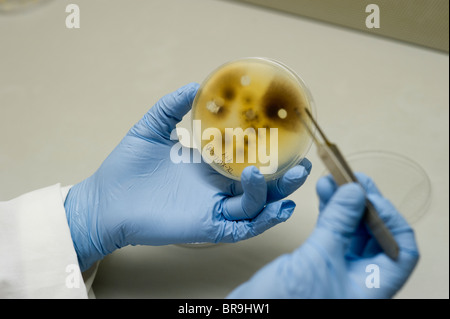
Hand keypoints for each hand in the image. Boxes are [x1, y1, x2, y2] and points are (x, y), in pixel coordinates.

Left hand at [64, 83, 311, 271]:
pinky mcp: (206, 225)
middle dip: (285, 178)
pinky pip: (240, 227)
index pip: (246, 160)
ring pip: (256, 207)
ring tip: (292, 178)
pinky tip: (276, 208)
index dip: (267, 152)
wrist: (106, 200)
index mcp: (208, 165)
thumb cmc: (126, 168)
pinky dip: (261, 220)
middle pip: (259, 186)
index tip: (286, 138)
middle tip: (304, 165)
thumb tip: (194, 84)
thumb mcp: (151, 128)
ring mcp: (213, 207)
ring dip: (276, 195)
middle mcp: (215, 187)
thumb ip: (171, 106)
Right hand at [227, 173, 418, 298]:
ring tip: (332, 180)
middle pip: (375, 235)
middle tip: (351, 179)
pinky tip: (323, 194)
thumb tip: (356, 192)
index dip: (390, 218)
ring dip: (343, 205)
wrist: (253, 310)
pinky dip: (329, 212)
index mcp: (373, 286)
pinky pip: (332, 233)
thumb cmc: (289, 301)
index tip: (370, 195)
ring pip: (352, 231)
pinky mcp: (320, 262)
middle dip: (363, 204)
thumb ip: (339, 223)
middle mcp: (361, 278)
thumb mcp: (319, 258)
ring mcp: (340, 269)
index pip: (400, 248)